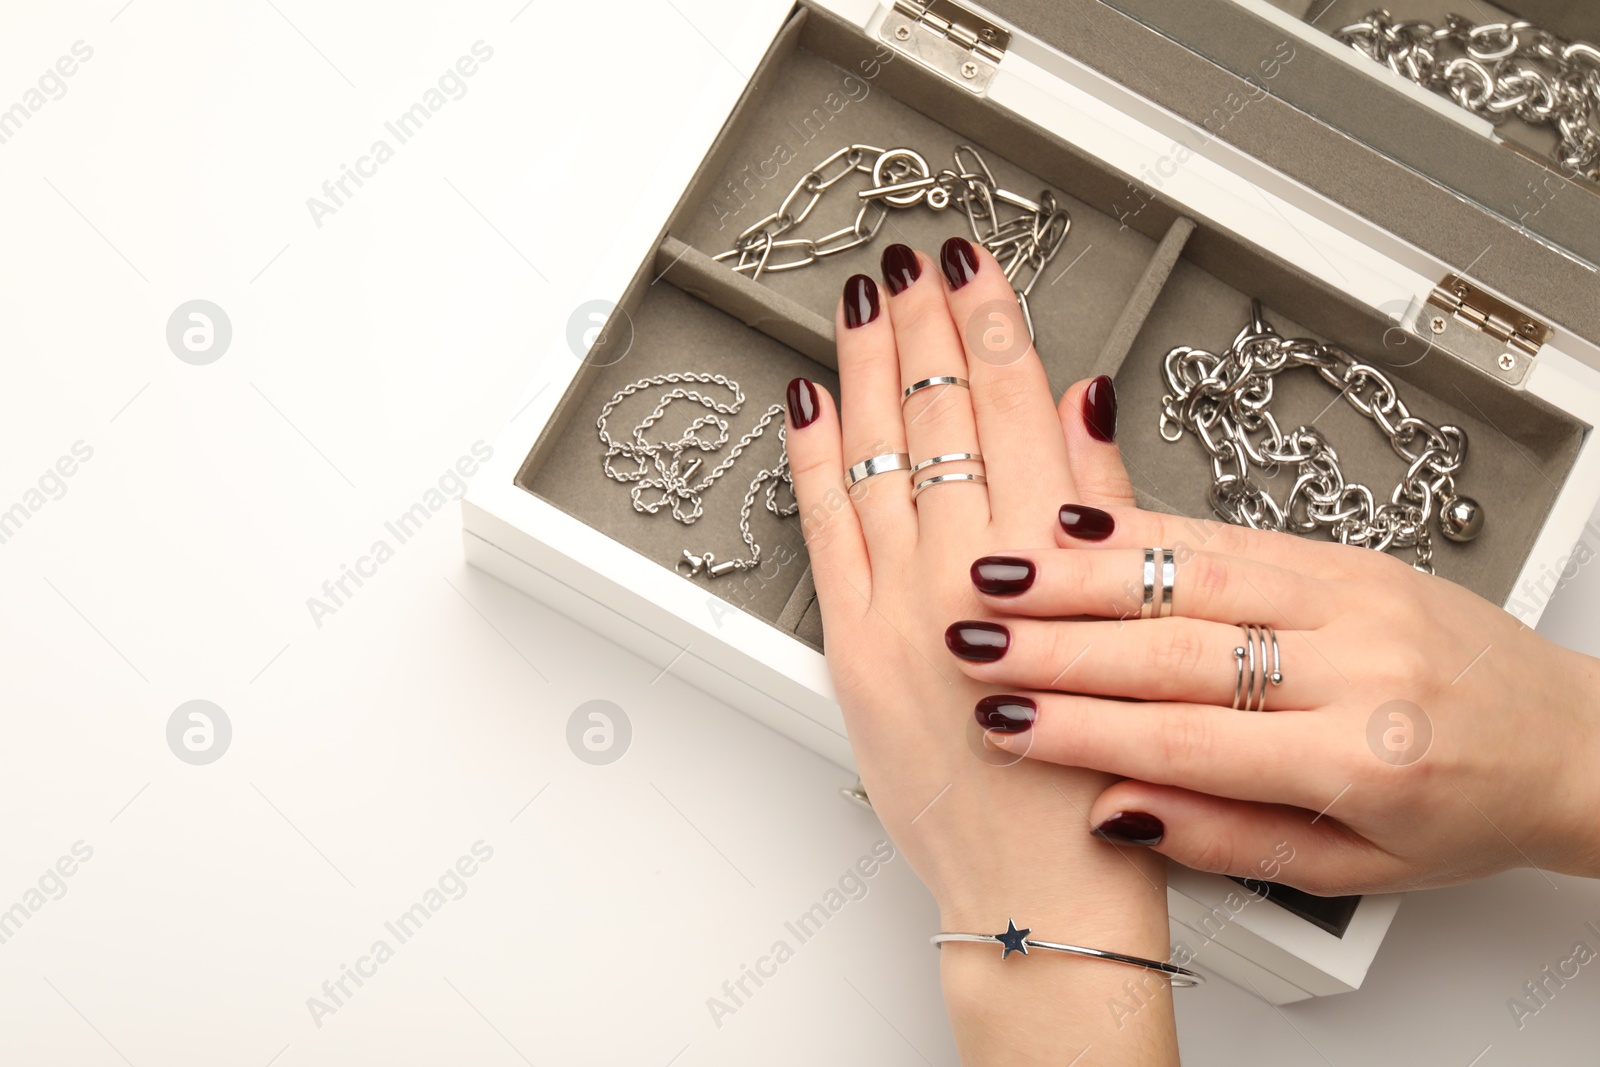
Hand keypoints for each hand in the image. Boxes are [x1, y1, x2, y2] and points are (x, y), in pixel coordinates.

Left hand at [785, 239, 1176, 1062]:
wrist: (1040, 897)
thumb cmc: (1101, 781)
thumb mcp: (1130, 634)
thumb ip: (1102, 513)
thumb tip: (1082, 407)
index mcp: (1044, 564)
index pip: (1009, 404)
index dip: (991, 322)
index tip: (978, 265)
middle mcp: (964, 575)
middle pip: (938, 413)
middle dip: (926, 322)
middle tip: (916, 259)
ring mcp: (896, 610)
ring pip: (875, 454)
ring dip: (867, 366)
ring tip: (864, 301)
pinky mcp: (851, 651)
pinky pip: (820, 530)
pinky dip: (811, 460)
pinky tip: (808, 405)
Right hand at [947, 500, 1599, 895]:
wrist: (1569, 740)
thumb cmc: (1465, 811)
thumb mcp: (1352, 870)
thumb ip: (1227, 838)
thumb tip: (1116, 810)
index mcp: (1362, 755)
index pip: (1187, 740)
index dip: (1081, 729)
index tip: (1003, 721)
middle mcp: (1360, 662)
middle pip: (1177, 647)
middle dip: (1059, 641)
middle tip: (972, 634)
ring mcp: (1356, 593)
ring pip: (1196, 572)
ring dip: (1086, 570)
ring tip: (1001, 568)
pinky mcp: (1349, 552)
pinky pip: (1233, 533)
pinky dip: (1148, 527)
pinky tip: (1080, 523)